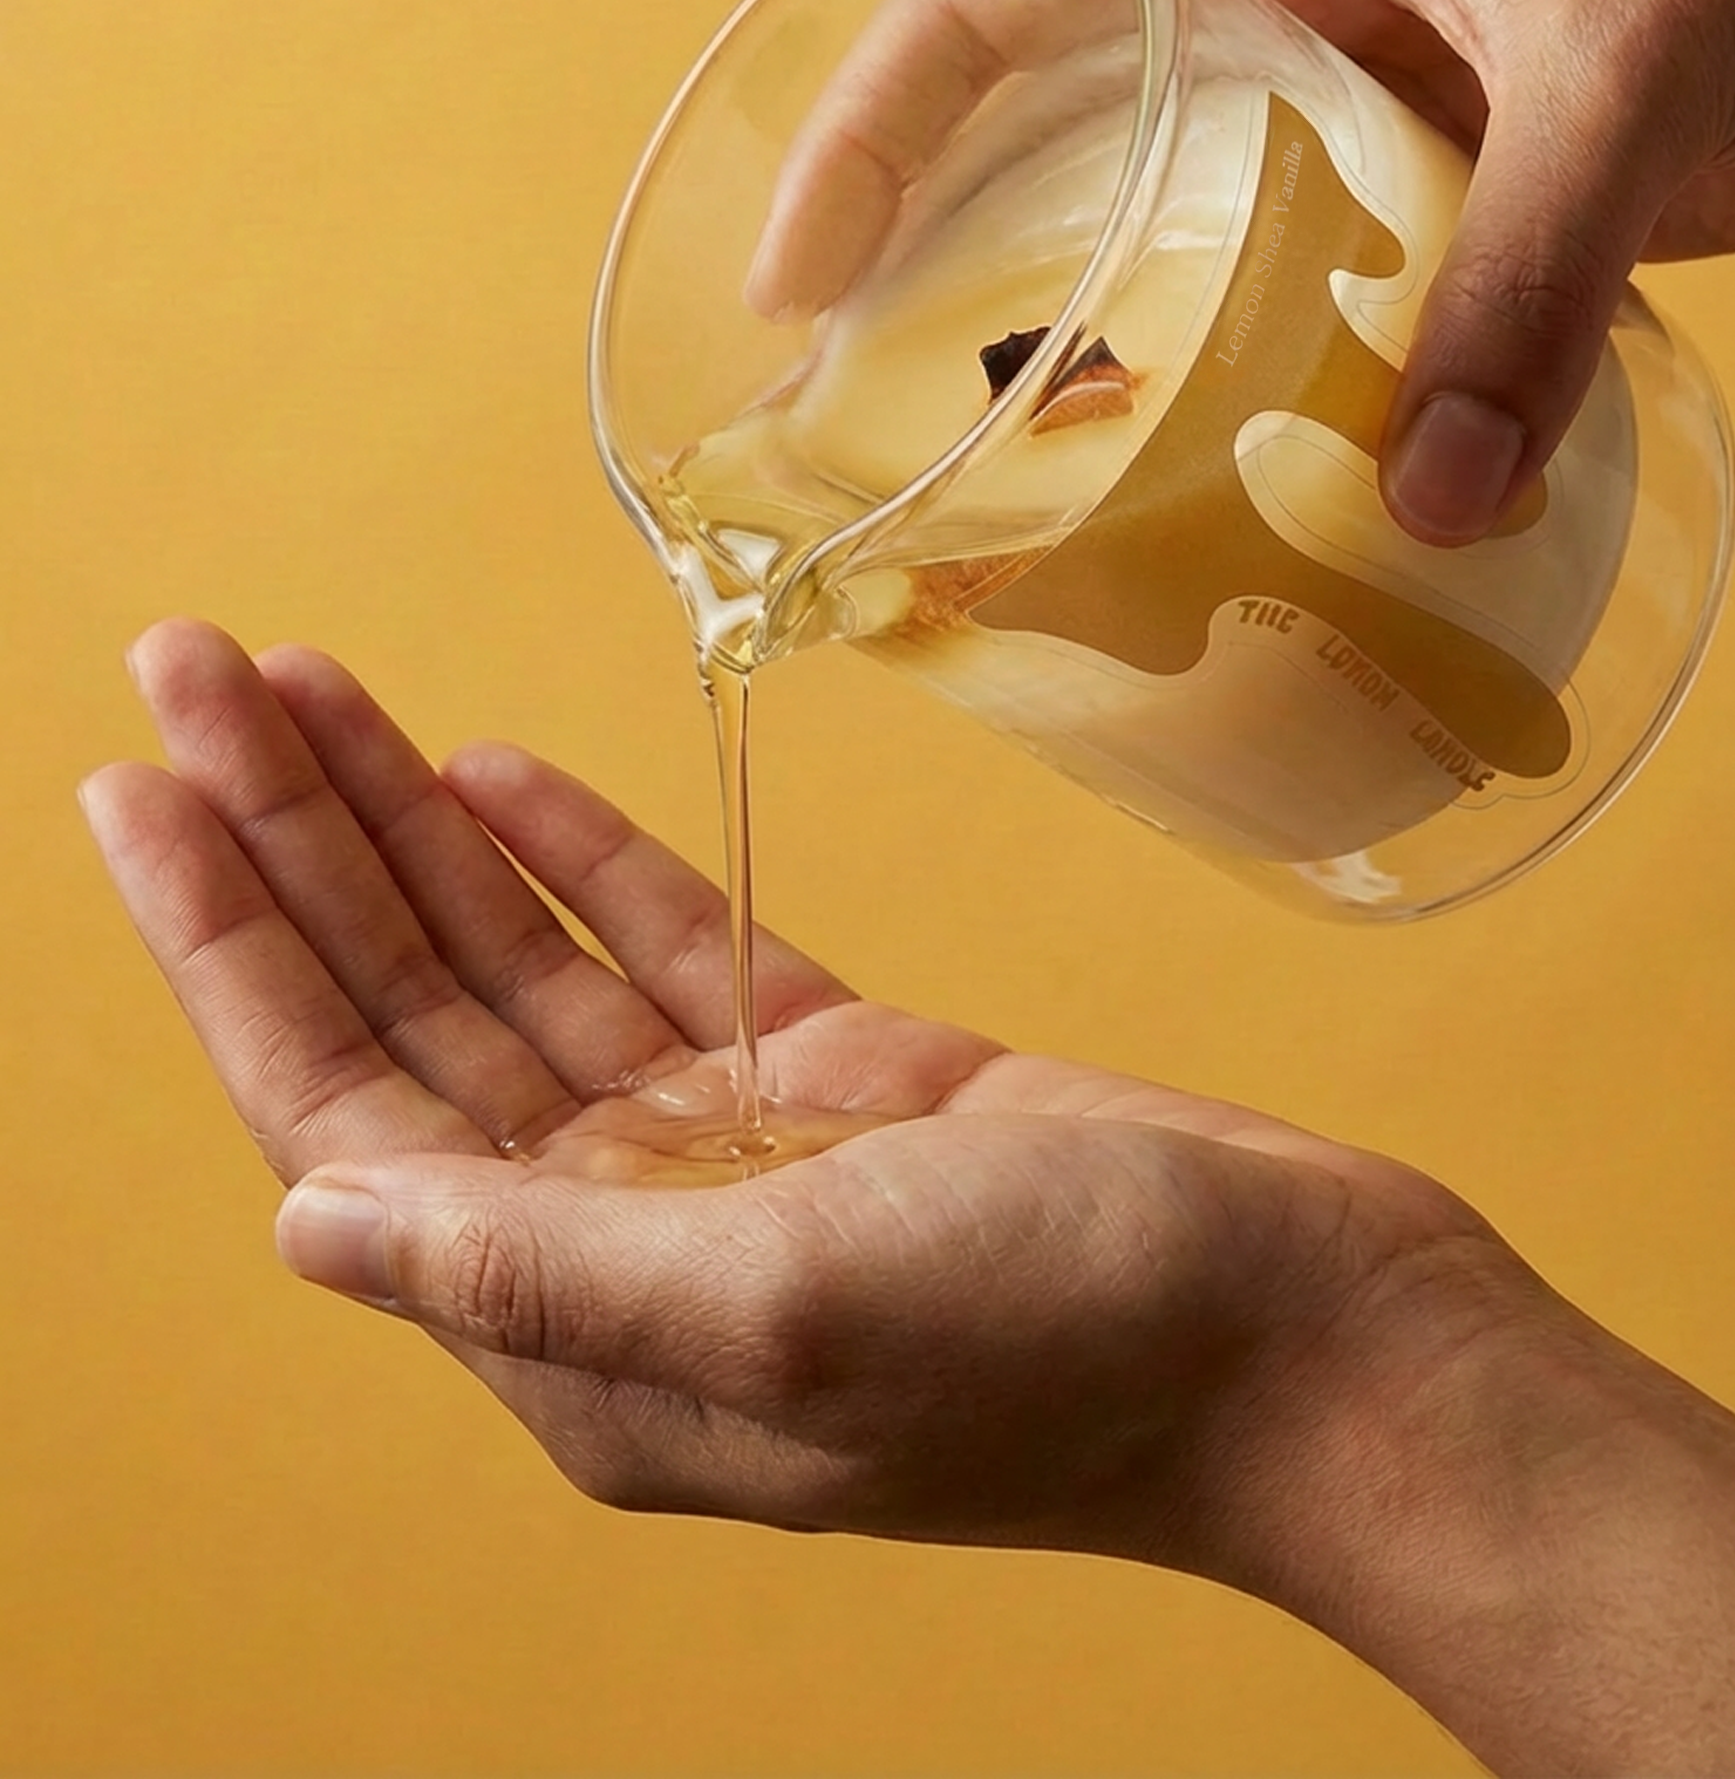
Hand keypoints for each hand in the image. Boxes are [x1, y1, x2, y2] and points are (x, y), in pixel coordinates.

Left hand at [76, 620, 1477, 1560]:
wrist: (1317, 1328)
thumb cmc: (1080, 1344)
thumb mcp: (788, 1310)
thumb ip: (535, 1271)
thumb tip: (310, 1222)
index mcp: (584, 1331)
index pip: (342, 1114)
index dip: (231, 948)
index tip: (142, 787)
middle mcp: (629, 1243)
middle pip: (412, 1015)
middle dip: (297, 843)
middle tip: (201, 666)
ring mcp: (731, 1153)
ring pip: (523, 963)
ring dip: (415, 825)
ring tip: (314, 682)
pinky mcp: (836, 1078)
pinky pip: (664, 950)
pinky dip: (579, 858)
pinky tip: (492, 768)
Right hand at [748, 0, 1734, 546]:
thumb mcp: (1622, 59)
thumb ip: (1525, 278)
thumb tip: (1437, 510)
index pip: (988, 3)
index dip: (865, 137)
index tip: (798, 288)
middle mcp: (1280, 2)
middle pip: (1050, 134)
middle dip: (951, 268)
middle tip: (875, 425)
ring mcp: (1363, 103)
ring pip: (1178, 232)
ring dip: (1112, 349)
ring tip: (1029, 490)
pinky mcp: (1450, 189)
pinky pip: (1314, 294)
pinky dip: (1270, 388)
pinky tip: (1241, 489)